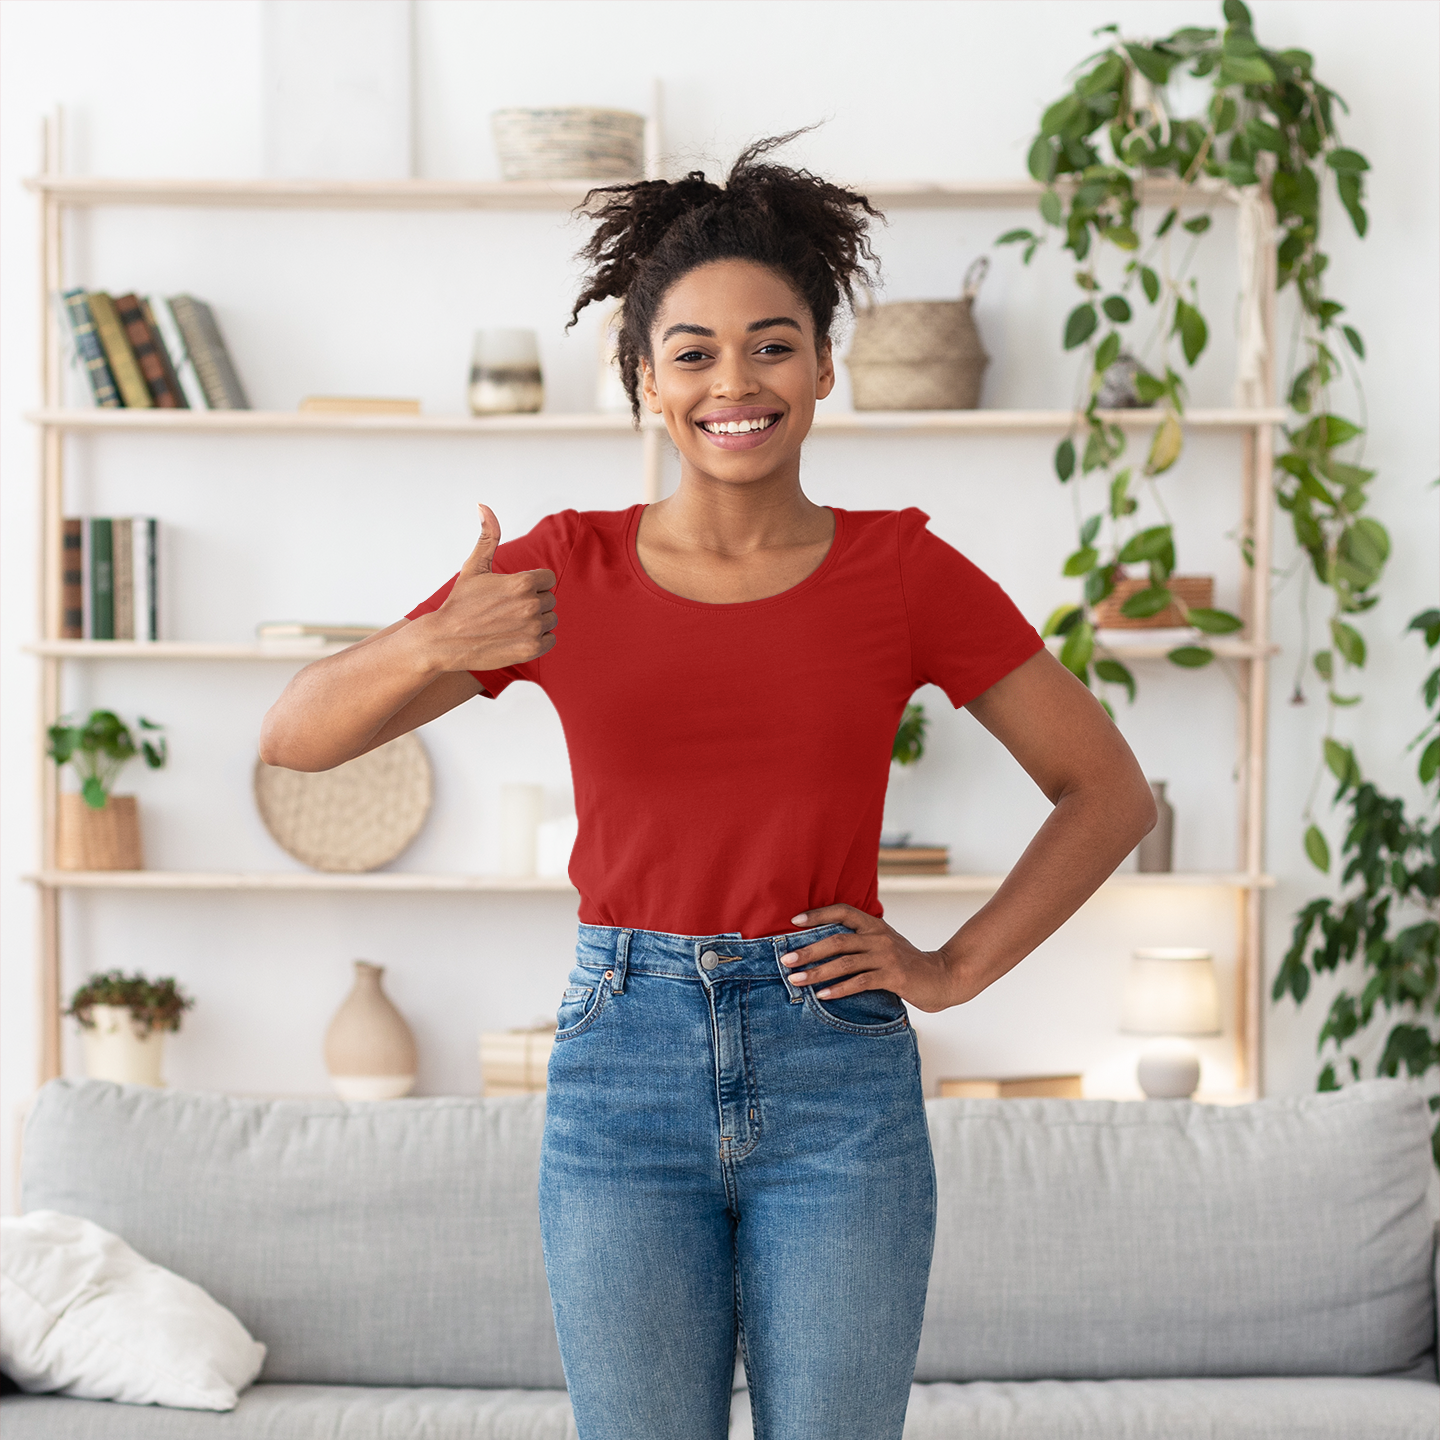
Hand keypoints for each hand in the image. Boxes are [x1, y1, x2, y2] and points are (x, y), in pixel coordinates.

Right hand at [419, 504, 556, 672]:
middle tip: (507, 610)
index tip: (513, 592)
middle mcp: (531, 605)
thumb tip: (483, 505)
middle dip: (533, 602)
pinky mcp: (531, 649)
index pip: (548, 578)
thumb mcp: (474, 567)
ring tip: (510, 623)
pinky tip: (516, 637)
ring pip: (550, 620)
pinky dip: (538, 640)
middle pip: (549, 599)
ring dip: (536, 622)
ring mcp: (532, 628)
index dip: (532, 584)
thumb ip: (487, 536)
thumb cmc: (460, 602)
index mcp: (522, 582)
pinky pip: (550, 640)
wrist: (445, 640)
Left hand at [782, 904, 965, 1013]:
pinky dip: (838, 989)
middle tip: (785, 960)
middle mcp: (879, 937)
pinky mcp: (893, 976)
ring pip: (844, 962)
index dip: (818, 914)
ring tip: (796, 980)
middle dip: (808, 950)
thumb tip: (823, 946)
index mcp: (875, 925)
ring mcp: (887, 956)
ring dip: (817, 972)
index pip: (843, 911)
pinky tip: (822, 996)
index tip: (794, 921)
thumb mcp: (884, 945)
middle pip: (837, 940)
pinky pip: (860, 982)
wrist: (943, 978)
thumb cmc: (907, 964)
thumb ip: (861, 942)